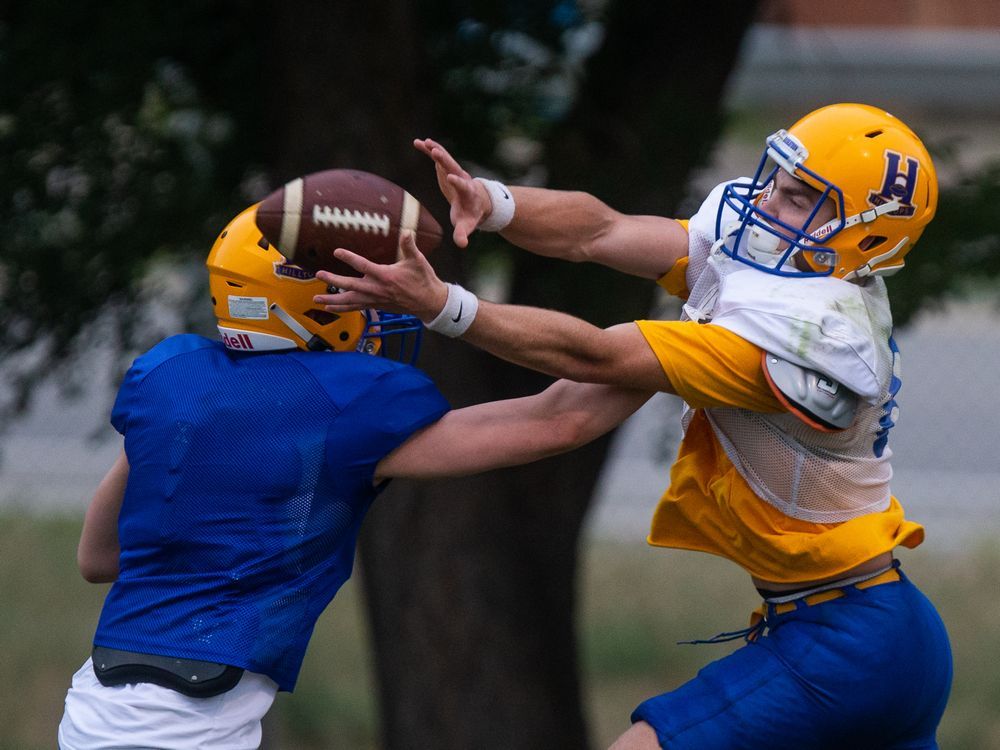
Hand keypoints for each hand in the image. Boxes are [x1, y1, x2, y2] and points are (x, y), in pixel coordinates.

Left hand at [313, 231, 448, 321]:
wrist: (428, 303)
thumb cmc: (423, 280)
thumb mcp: (418, 261)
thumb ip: (410, 246)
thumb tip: (407, 232)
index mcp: (385, 276)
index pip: (363, 266)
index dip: (349, 258)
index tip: (336, 251)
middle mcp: (377, 290)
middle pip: (350, 286)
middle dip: (334, 280)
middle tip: (319, 275)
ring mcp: (375, 299)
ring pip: (350, 301)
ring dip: (333, 300)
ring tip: (317, 299)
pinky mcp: (376, 306)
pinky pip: (355, 308)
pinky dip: (342, 308)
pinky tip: (330, 308)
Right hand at [413, 137, 491, 247]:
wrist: (476, 201)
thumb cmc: (470, 215)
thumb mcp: (467, 225)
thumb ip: (463, 233)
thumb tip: (462, 245)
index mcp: (467, 193)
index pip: (463, 186)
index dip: (457, 182)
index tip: (451, 177)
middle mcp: (462, 178)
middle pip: (454, 167)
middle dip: (445, 160)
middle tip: (436, 152)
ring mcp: (454, 170)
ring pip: (445, 158)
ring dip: (435, 150)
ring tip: (424, 142)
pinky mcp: (446, 167)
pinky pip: (437, 156)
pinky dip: (428, 149)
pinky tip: (417, 142)